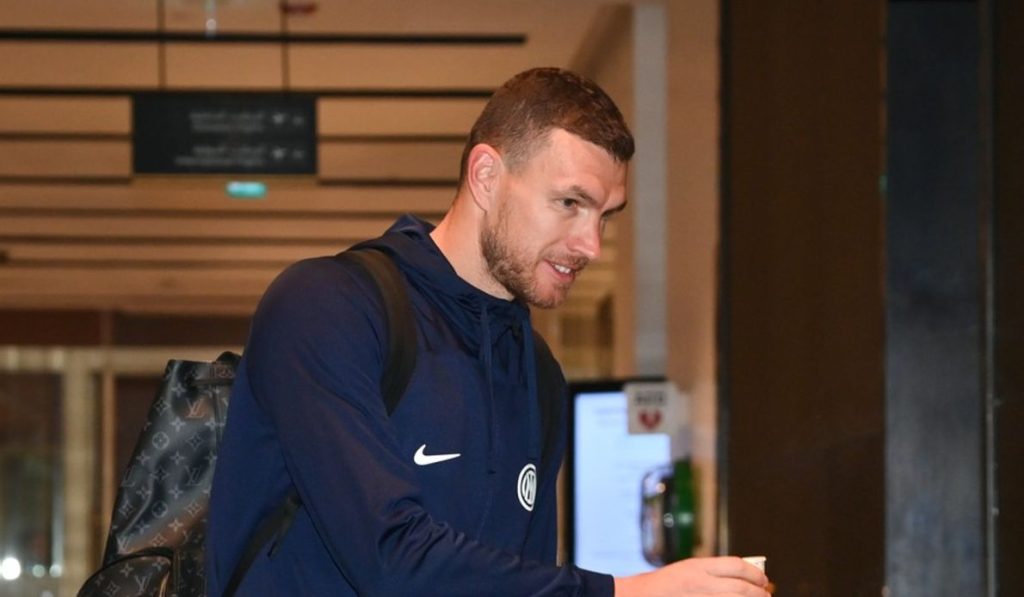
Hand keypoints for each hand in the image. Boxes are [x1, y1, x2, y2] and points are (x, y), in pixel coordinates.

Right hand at [613, 556, 771, 596]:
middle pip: (742, 588)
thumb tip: (742, 579)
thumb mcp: (687, 570)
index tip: (762, 578)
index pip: (737, 566)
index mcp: (698, 567)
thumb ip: (712, 572)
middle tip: (766, 594)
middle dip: (759, 592)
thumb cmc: (663, 586)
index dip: (755, 573)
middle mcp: (702, 584)